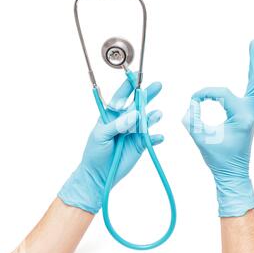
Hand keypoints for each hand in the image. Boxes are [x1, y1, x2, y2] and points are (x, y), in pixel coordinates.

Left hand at [58, 75, 163, 213]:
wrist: (99, 176)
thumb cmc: (95, 153)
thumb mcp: (101, 136)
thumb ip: (117, 124)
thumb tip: (135, 114)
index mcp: (111, 116)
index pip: (121, 97)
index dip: (128, 86)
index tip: (136, 76)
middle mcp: (124, 122)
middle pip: (138, 105)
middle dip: (147, 95)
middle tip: (158, 86)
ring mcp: (133, 133)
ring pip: (146, 121)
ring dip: (152, 117)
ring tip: (157, 115)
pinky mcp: (140, 145)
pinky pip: (151, 139)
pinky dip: (155, 137)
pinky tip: (158, 137)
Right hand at [183, 40, 253, 216]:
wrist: (232, 173)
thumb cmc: (218, 158)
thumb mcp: (200, 138)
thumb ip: (193, 118)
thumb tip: (194, 103)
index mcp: (242, 117)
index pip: (222, 94)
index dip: (205, 94)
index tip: (193, 101)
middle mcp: (252, 113)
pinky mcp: (253, 118)